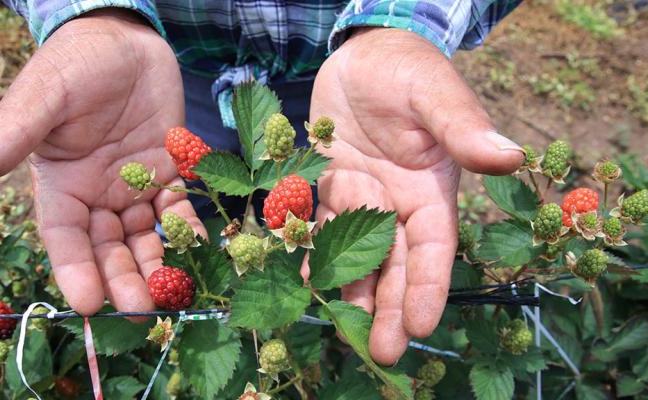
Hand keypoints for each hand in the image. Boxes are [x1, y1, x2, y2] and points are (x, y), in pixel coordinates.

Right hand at [0, 10, 204, 315]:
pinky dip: (188, 232)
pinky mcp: (167, 173)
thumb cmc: (75, 64)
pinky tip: (200, 252)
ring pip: (144, 237)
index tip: (86, 304)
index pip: (64, 238)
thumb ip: (12, 133)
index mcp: (60, 185)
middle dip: (123, 279)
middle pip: (108, 248)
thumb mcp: (43, 96)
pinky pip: (178, 210)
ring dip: (157, 266)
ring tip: (172, 294)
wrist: (125, 40)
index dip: (74, 271)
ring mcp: (133, 187)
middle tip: (142, 309)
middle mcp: (96, 195)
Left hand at [308, 28, 523, 364]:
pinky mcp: (328, 188)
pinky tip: (302, 280)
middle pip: (394, 265)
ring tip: (340, 327)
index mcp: (431, 191)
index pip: (434, 249)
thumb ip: (462, 127)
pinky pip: (318, 228)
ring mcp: (362, 199)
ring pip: (355, 255)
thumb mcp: (436, 93)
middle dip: (389, 307)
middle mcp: (398, 204)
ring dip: (349, 291)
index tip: (421, 324)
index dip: (427, 287)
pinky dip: (310, 253)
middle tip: (382, 352)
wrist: (362, 56)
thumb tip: (507, 156)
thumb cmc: (407, 70)